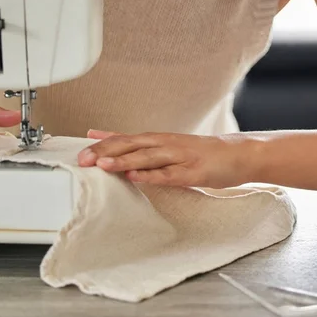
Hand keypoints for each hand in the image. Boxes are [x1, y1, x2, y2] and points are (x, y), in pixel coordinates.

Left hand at [77, 129, 251, 187]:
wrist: (236, 154)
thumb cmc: (198, 152)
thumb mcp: (166, 147)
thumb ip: (139, 148)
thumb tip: (108, 143)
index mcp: (157, 139)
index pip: (124, 139)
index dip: (101, 144)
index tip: (80, 150)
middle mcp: (164, 144)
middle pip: (130, 145)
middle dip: (105, 151)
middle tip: (83, 159)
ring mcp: (178, 157)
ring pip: (146, 157)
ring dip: (123, 161)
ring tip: (102, 165)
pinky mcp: (192, 172)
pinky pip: (168, 174)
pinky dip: (151, 175)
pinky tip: (136, 177)